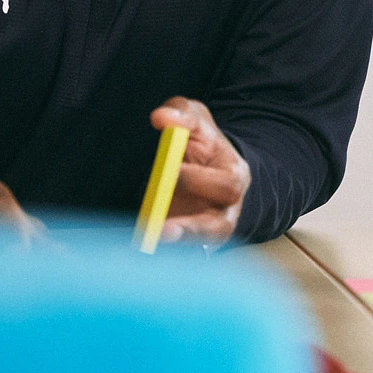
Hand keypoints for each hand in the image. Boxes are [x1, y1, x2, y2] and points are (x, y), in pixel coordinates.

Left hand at [150, 97, 249, 246]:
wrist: (209, 169)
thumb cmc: (202, 144)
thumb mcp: (196, 120)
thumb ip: (181, 114)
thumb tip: (161, 118)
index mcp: (234, 176)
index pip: (225, 182)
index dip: (198, 179)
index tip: (170, 169)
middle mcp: (227, 210)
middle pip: (219, 225)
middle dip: (191, 229)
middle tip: (158, 228)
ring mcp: (209, 231)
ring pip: (200, 249)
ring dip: (176, 250)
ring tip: (149, 248)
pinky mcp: (191, 244)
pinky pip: (182, 257)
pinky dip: (163, 258)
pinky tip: (138, 253)